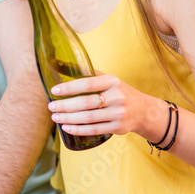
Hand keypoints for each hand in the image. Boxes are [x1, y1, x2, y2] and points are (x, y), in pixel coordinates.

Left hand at [47, 73, 165, 140]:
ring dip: (69, 118)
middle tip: (51, 107)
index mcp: (112, 81)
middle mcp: (117, 97)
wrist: (143, 110)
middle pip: (86, 102)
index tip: (54, 91)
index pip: (87, 83)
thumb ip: (86, 73)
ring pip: (88, 117)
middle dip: (65, 105)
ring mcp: (118, 113)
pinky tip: (66, 127)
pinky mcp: (118, 127)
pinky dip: (78, 129)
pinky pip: (94, 129)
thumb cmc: (118, 92)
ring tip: (55, 117)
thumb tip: (57, 63)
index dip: (69, 87)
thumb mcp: (107, 79)